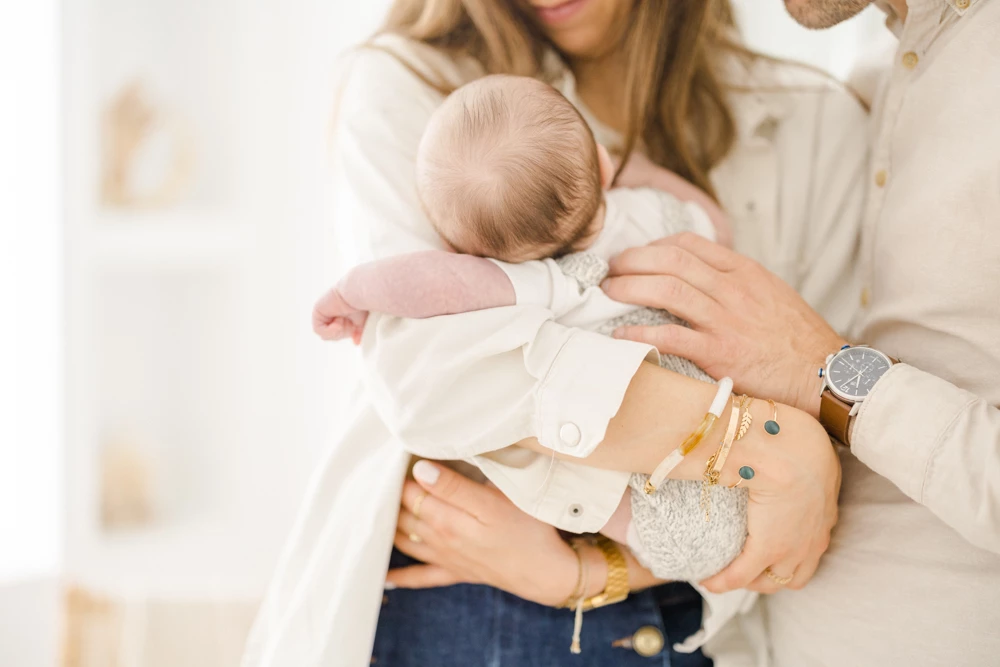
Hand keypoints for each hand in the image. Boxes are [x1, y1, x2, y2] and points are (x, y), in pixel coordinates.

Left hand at [312, 287, 367, 344]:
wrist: (357, 293)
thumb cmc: (362, 304)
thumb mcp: (361, 323)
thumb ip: (358, 332)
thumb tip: (356, 342)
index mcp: (340, 315)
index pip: (338, 333)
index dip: (345, 334)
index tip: (353, 330)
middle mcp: (331, 313)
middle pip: (332, 336)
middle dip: (341, 334)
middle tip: (349, 325)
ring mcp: (324, 312)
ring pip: (325, 335)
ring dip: (336, 332)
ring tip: (342, 322)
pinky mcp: (317, 311)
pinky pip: (318, 330)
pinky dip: (329, 330)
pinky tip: (338, 322)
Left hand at [386, 461, 580, 605]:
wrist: (547, 571)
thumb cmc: (527, 529)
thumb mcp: (495, 501)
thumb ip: (456, 486)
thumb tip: (420, 470)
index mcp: (449, 518)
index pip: (412, 492)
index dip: (401, 474)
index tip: (395, 457)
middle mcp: (441, 540)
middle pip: (404, 515)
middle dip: (389, 496)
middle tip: (378, 476)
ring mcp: (446, 558)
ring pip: (406, 541)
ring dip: (386, 527)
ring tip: (372, 509)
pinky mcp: (456, 572)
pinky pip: (421, 578)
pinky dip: (401, 577)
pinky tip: (384, 576)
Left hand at [603, 232, 845, 416]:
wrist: (825, 373)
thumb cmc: (797, 337)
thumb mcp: (770, 293)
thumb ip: (736, 280)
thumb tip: (701, 275)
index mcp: (744, 271)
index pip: (690, 244)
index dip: (655, 245)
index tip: (637, 255)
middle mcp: (732, 289)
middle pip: (671, 261)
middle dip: (633, 260)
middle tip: (610, 269)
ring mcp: (725, 320)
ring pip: (666, 290)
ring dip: (629, 288)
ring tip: (607, 292)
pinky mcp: (719, 352)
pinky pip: (670, 336)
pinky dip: (639, 333)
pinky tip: (619, 335)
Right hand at [700, 403, 840, 593]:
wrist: (784, 445)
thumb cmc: (791, 433)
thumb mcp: (803, 444)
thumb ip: (789, 452)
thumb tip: (769, 442)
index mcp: (825, 508)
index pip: (812, 541)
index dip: (792, 549)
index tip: (771, 546)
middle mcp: (816, 533)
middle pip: (797, 572)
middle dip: (772, 575)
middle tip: (747, 568)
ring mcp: (794, 544)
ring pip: (773, 579)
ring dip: (750, 581)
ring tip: (726, 576)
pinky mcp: (769, 548)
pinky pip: (742, 574)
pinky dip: (724, 581)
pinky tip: (707, 580)